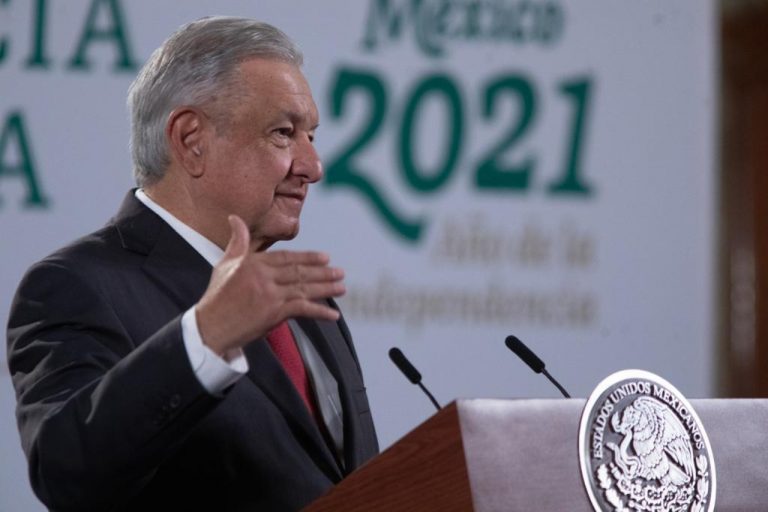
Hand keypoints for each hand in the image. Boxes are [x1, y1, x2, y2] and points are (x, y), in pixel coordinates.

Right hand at [195, 215, 344, 354]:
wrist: (209, 328)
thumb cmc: (216, 297)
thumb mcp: (225, 264)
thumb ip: (237, 242)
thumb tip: (235, 218)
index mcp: (253, 263)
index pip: (287, 257)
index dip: (308, 257)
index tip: (325, 257)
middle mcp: (263, 277)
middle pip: (299, 272)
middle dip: (323, 272)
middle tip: (340, 272)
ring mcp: (269, 295)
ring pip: (304, 289)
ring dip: (326, 289)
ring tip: (342, 288)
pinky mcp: (273, 314)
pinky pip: (303, 310)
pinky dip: (320, 312)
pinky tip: (333, 315)